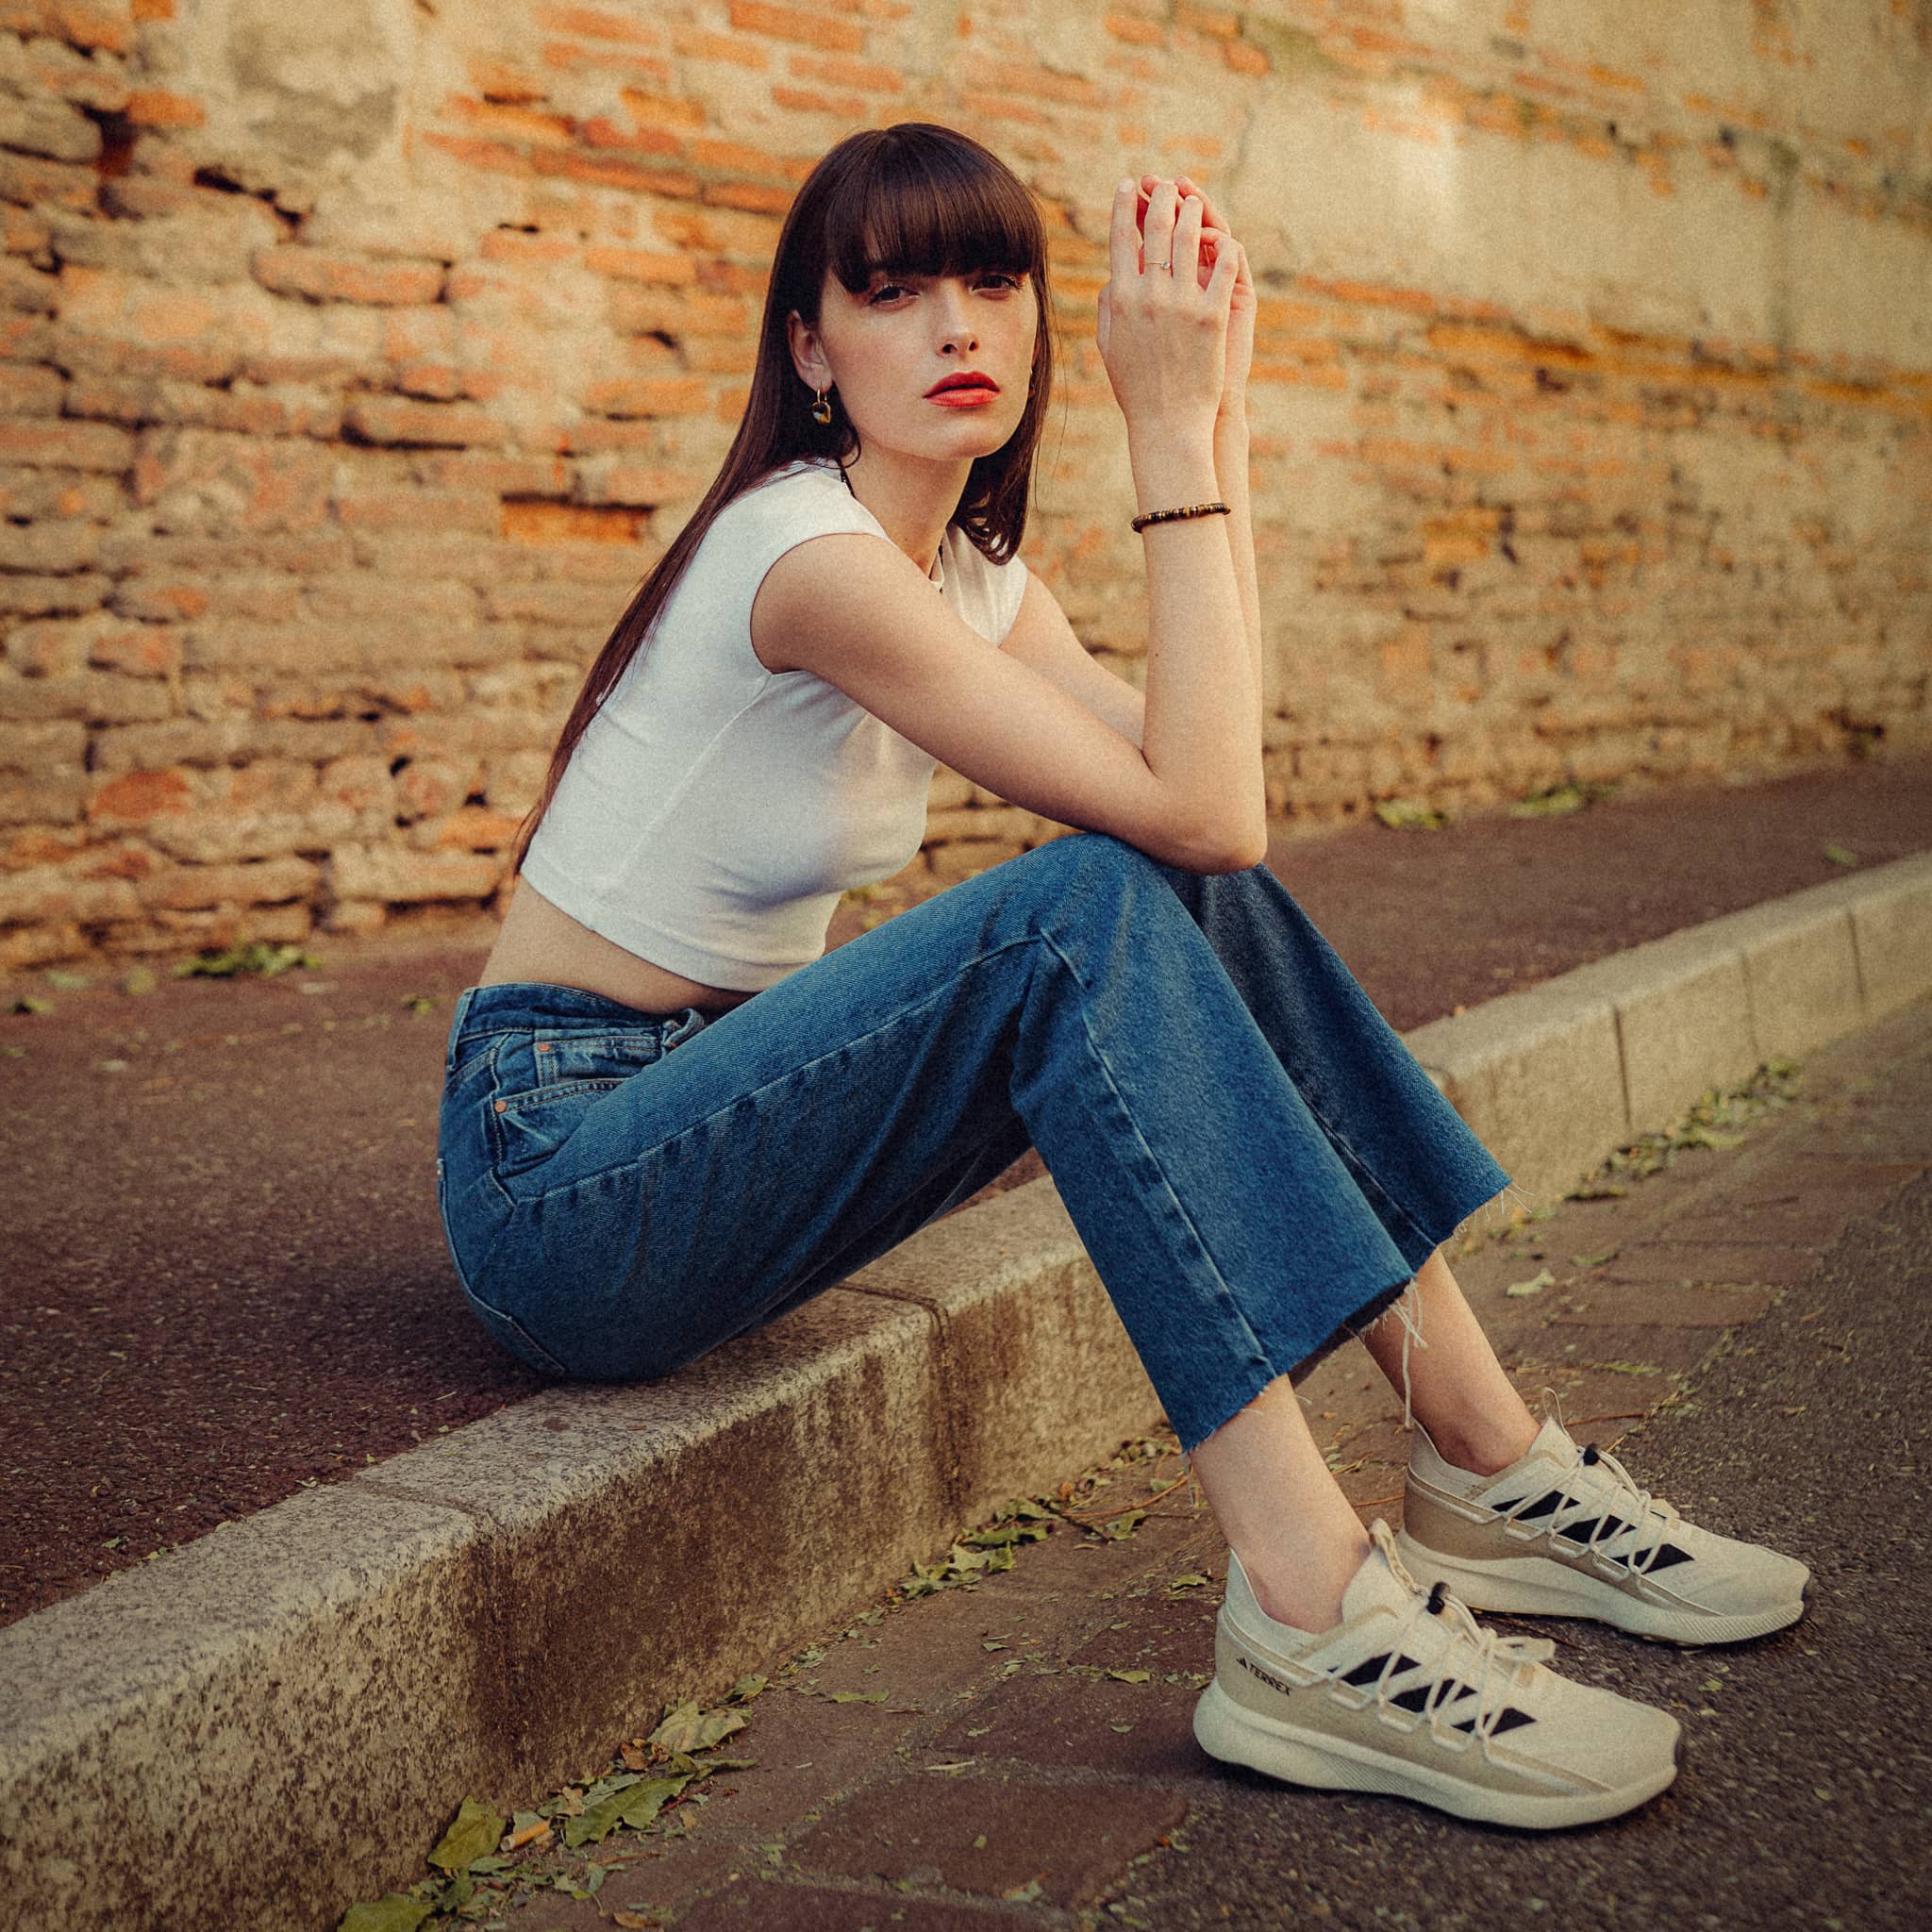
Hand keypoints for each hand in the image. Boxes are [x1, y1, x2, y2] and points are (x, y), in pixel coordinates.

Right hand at [1095, 177, 1236, 439]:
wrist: (1168, 423)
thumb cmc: (1137, 388)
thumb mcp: (1110, 347)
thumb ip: (1109, 308)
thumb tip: (1112, 278)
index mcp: (1120, 299)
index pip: (1119, 239)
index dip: (1123, 206)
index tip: (1128, 185)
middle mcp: (1149, 295)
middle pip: (1156, 229)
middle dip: (1160, 198)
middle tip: (1165, 185)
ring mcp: (1182, 303)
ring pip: (1188, 239)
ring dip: (1192, 212)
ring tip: (1194, 201)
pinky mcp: (1212, 315)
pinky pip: (1221, 268)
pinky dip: (1222, 247)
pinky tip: (1221, 237)